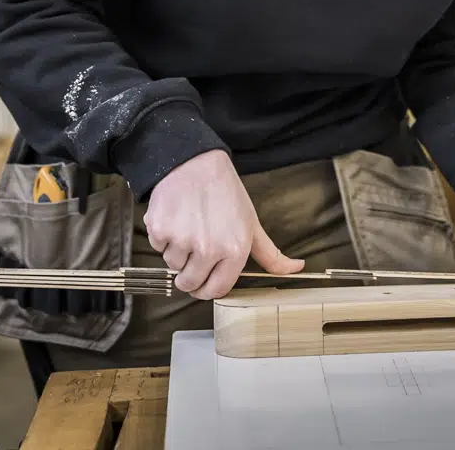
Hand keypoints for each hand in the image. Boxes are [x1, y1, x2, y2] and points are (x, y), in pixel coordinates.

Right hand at [144, 149, 303, 298]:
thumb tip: (297, 269)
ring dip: (177, 253)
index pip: (216, 290)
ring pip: (173, 266)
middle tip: (194, 252)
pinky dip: (163, 237)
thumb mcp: (252, 224)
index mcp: (234, 251)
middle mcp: (208, 249)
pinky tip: (175, 218)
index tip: (203, 282)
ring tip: (188, 227)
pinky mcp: (160, 230)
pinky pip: (158, 248)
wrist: (196, 164)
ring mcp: (182, 241)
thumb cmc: (226, 193)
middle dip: (190, 274)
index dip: (207, 288)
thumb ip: (271, 254)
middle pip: (190, 284)